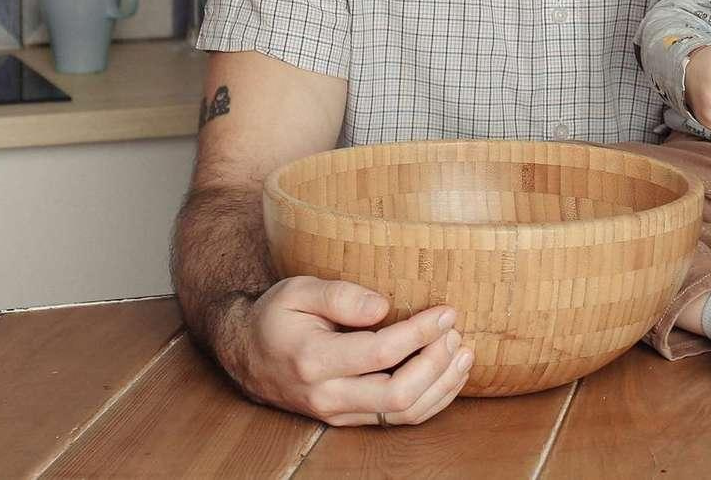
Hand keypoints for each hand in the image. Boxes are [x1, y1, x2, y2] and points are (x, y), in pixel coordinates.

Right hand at [222, 276, 473, 424]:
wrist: (246, 354)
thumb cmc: (277, 316)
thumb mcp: (298, 290)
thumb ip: (340, 296)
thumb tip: (384, 306)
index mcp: (314, 359)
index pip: (381, 352)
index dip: (420, 333)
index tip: (445, 312)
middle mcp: (327, 394)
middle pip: (398, 394)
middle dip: (437, 364)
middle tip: (455, 333)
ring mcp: (338, 412)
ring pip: (402, 414)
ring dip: (441, 386)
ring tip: (463, 353)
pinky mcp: (349, 418)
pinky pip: (397, 419)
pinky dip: (431, 400)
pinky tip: (449, 375)